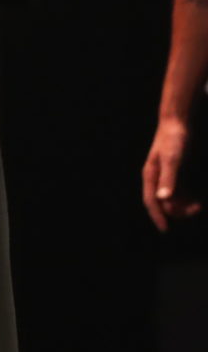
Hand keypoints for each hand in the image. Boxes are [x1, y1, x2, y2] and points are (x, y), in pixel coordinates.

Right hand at [144, 113, 198, 230]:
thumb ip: (168, 179)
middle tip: (195, 211)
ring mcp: (167, 174)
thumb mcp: (172, 160)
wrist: (178, 122)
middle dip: (177, 210)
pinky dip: (188, 196)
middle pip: (163, 201)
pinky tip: (198, 198)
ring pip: (173, 196)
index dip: (157, 216)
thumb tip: (163, 199)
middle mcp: (156, 177)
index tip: (165, 229)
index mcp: (151, 176)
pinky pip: (180, 189)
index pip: (151, 201)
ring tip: (199, 206)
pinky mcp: (177, 170)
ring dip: (184, 204)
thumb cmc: (173, 140)